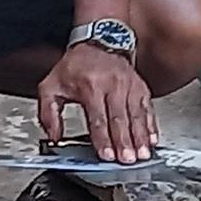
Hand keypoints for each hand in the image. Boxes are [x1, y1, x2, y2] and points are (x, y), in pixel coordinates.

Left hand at [38, 43, 157, 161]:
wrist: (99, 40)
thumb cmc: (76, 66)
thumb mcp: (51, 86)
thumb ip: (48, 114)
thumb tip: (54, 137)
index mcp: (89, 86)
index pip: (97, 118)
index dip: (103, 138)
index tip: (106, 154)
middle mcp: (112, 85)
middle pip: (119, 119)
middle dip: (124, 142)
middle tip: (128, 160)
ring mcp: (129, 86)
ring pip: (136, 115)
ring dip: (140, 137)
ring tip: (142, 154)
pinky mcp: (140, 87)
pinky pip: (147, 108)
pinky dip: (151, 125)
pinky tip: (152, 139)